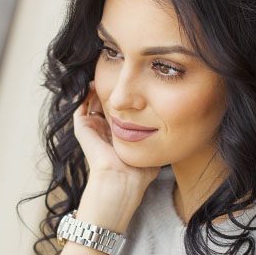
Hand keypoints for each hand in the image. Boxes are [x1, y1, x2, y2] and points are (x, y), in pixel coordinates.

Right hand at [72, 83, 159, 230]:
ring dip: (97, 88)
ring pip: (91, 103)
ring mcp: (92, 130)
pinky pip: (80, 107)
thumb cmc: (138, 172)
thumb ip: (157, 139)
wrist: (121, 181)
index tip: (137, 85)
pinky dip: (84, 94)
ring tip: (105, 73)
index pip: (119, 112)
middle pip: (105, 104)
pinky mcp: (82, 129)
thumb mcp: (151, 149)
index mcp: (118, 137)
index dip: (127, 98)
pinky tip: (94, 83)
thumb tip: (175, 129)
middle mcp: (104, 132)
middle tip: (119, 73)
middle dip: (112, 90)